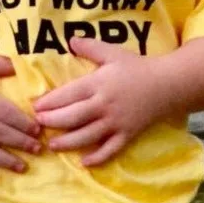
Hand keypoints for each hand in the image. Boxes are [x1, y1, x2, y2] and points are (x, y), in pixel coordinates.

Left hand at [31, 37, 166, 166]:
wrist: (168, 84)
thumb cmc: (137, 67)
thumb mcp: (113, 53)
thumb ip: (90, 47)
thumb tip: (69, 40)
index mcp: (98, 83)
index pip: (67, 95)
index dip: (49, 102)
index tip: (35, 106)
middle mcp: (104, 105)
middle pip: (72, 117)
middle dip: (52, 122)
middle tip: (38, 124)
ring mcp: (116, 122)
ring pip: (86, 136)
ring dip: (67, 143)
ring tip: (52, 145)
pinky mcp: (128, 135)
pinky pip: (110, 150)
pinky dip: (97, 158)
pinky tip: (84, 162)